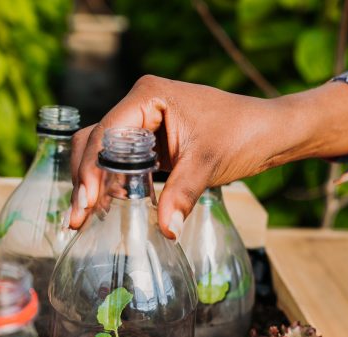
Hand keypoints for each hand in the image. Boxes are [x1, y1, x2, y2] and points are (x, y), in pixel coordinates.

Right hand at [69, 76, 347, 237]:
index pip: (106, 133)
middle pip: (94, 141)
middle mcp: (139, 105)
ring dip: (92, 182)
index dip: (92, 168)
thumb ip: (183, 195)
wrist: (269, 132)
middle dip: (84, 179)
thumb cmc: (243, 133)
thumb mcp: (209, 163)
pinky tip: (104, 209)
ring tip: (85, 219)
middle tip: (78, 218)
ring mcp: (142, 122)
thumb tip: (165, 230)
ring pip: (101, 151)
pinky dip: (109, 183)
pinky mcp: (150, 141)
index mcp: (147, 96)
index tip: (87, 202)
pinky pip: (119, 161)